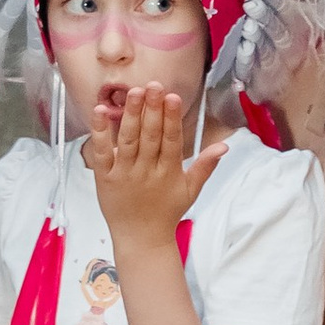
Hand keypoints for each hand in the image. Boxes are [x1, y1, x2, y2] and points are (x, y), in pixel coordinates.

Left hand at [85, 86, 225, 241]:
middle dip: (152, 109)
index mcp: (169, 172)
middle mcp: (147, 171)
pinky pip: (101, 152)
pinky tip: (99, 112)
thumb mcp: (190, 190)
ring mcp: (124, 174)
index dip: (172, 118)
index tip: (173, 97)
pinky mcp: (104, 178)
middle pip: (150, 136)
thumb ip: (205, 166)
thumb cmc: (167, 212)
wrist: (141, 239)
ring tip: (133, 92)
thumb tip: (225, 145)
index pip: (172, 140)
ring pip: (128, 140)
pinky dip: (100, 133)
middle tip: (154, 85)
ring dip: (130, 115)